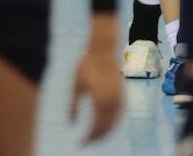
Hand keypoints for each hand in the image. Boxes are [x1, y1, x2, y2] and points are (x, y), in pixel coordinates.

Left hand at [69, 21, 122, 143]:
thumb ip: (72, 106)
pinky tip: (103, 124)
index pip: (97, 126)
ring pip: (115, 121)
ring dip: (106, 131)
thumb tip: (69, 124)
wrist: (103, 48)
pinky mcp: (122, 92)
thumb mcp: (75, 85)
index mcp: (100, 99)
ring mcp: (120, 96)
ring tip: (94, 137)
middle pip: (108, 127)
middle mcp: (113, 100)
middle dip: (97, 137)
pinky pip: (119, 113)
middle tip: (85, 143)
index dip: (89, 137)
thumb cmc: (86, 64)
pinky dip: (112, 122)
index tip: (80, 144)